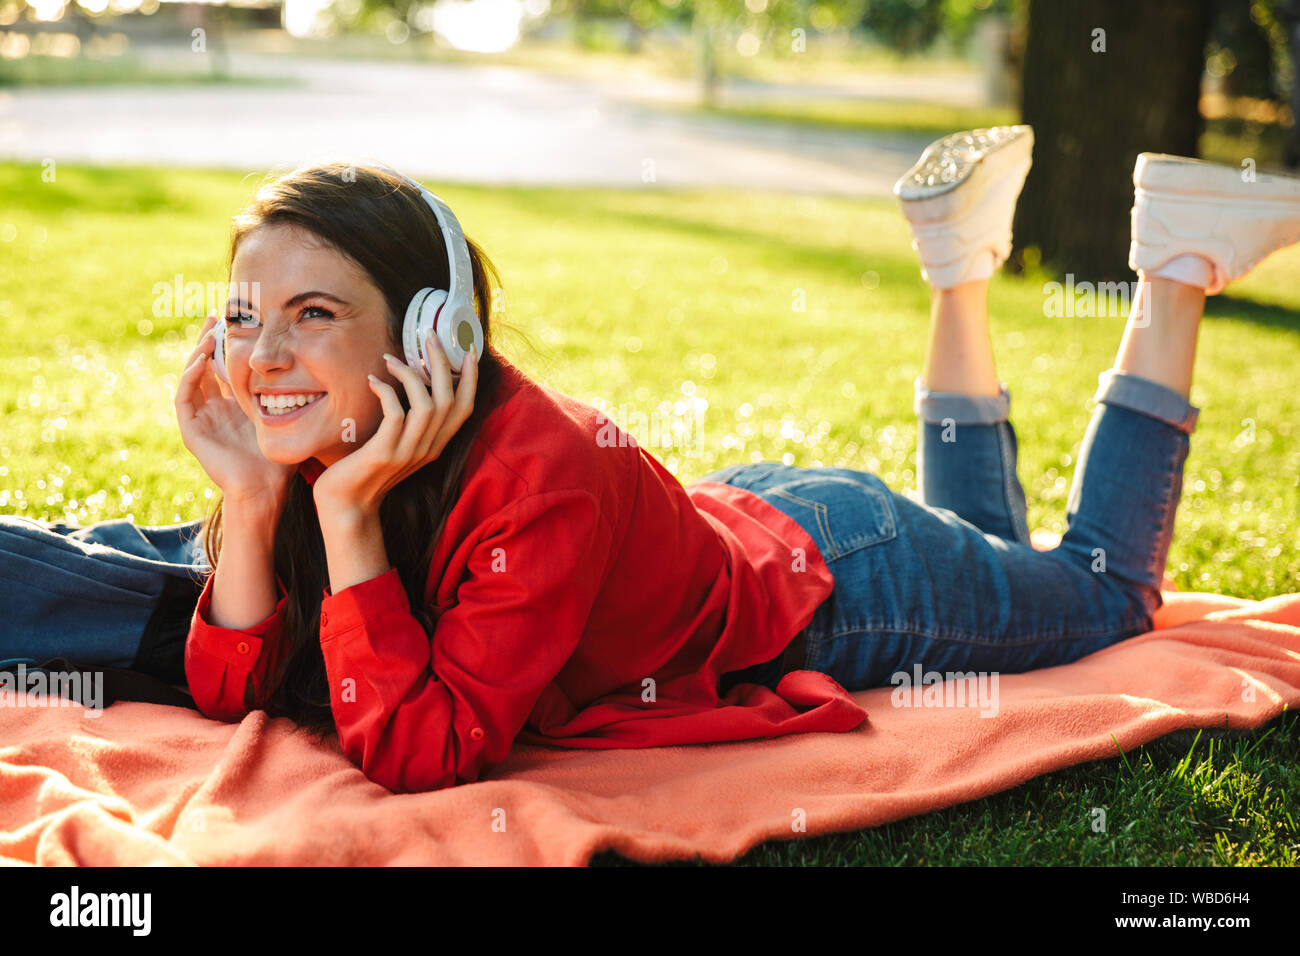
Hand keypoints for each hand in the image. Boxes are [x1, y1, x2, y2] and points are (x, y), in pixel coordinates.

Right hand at [174, 312, 296, 504]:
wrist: (264, 490)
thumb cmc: (279, 462)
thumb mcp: (287, 420)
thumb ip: (294, 400)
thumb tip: (320, 374)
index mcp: (235, 406)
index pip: (227, 367)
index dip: (229, 345)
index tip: (237, 320)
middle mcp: (216, 409)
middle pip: (206, 366)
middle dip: (209, 340)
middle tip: (216, 316)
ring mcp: (202, 419)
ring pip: (191, 377)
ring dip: (197, 353)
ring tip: (209, 334)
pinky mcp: (192, 431)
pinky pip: (184, 397)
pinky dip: (189, 377)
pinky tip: (200, 360)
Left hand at [311, 333, 478, 520]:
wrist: (347, 505)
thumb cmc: (366, 469)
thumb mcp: (397, 445)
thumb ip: (409, 423)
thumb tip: (410, 384)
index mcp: (435, 445)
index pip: (465, 409)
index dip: (471, 379)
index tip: (468, 352)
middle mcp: (428, 449)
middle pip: (448, 399)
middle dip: (441, 363)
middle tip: (428, 337)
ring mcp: (408, 452)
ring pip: (426, 404)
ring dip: (410, 374)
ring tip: (390, 360)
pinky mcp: (384, 453)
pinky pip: (395, 413)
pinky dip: (385, 391)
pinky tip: (372, 381)